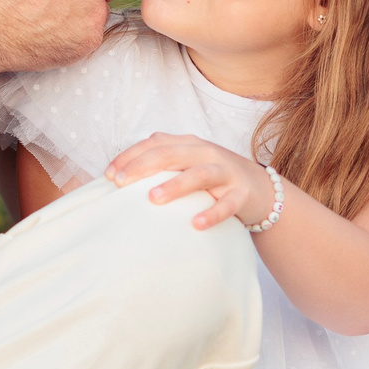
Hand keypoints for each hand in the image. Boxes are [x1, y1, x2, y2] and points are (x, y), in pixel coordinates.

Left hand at [107, 133, 275, 230]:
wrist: (260, 189)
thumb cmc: (212, 178)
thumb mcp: (187, 165)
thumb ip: (160, 166)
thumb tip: (117, 179)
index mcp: (189, 144)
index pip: (154, 144)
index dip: (130, 156)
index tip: (108, 176)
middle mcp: (206, 153)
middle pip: (172, 154)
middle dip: (143, 166)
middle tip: (120, 183)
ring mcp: (225, 171)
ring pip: (199, 174)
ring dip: (175, 185)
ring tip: (153, 199)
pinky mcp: (241, 193)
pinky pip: (227, 204)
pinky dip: (212, 213)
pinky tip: (196, 224)